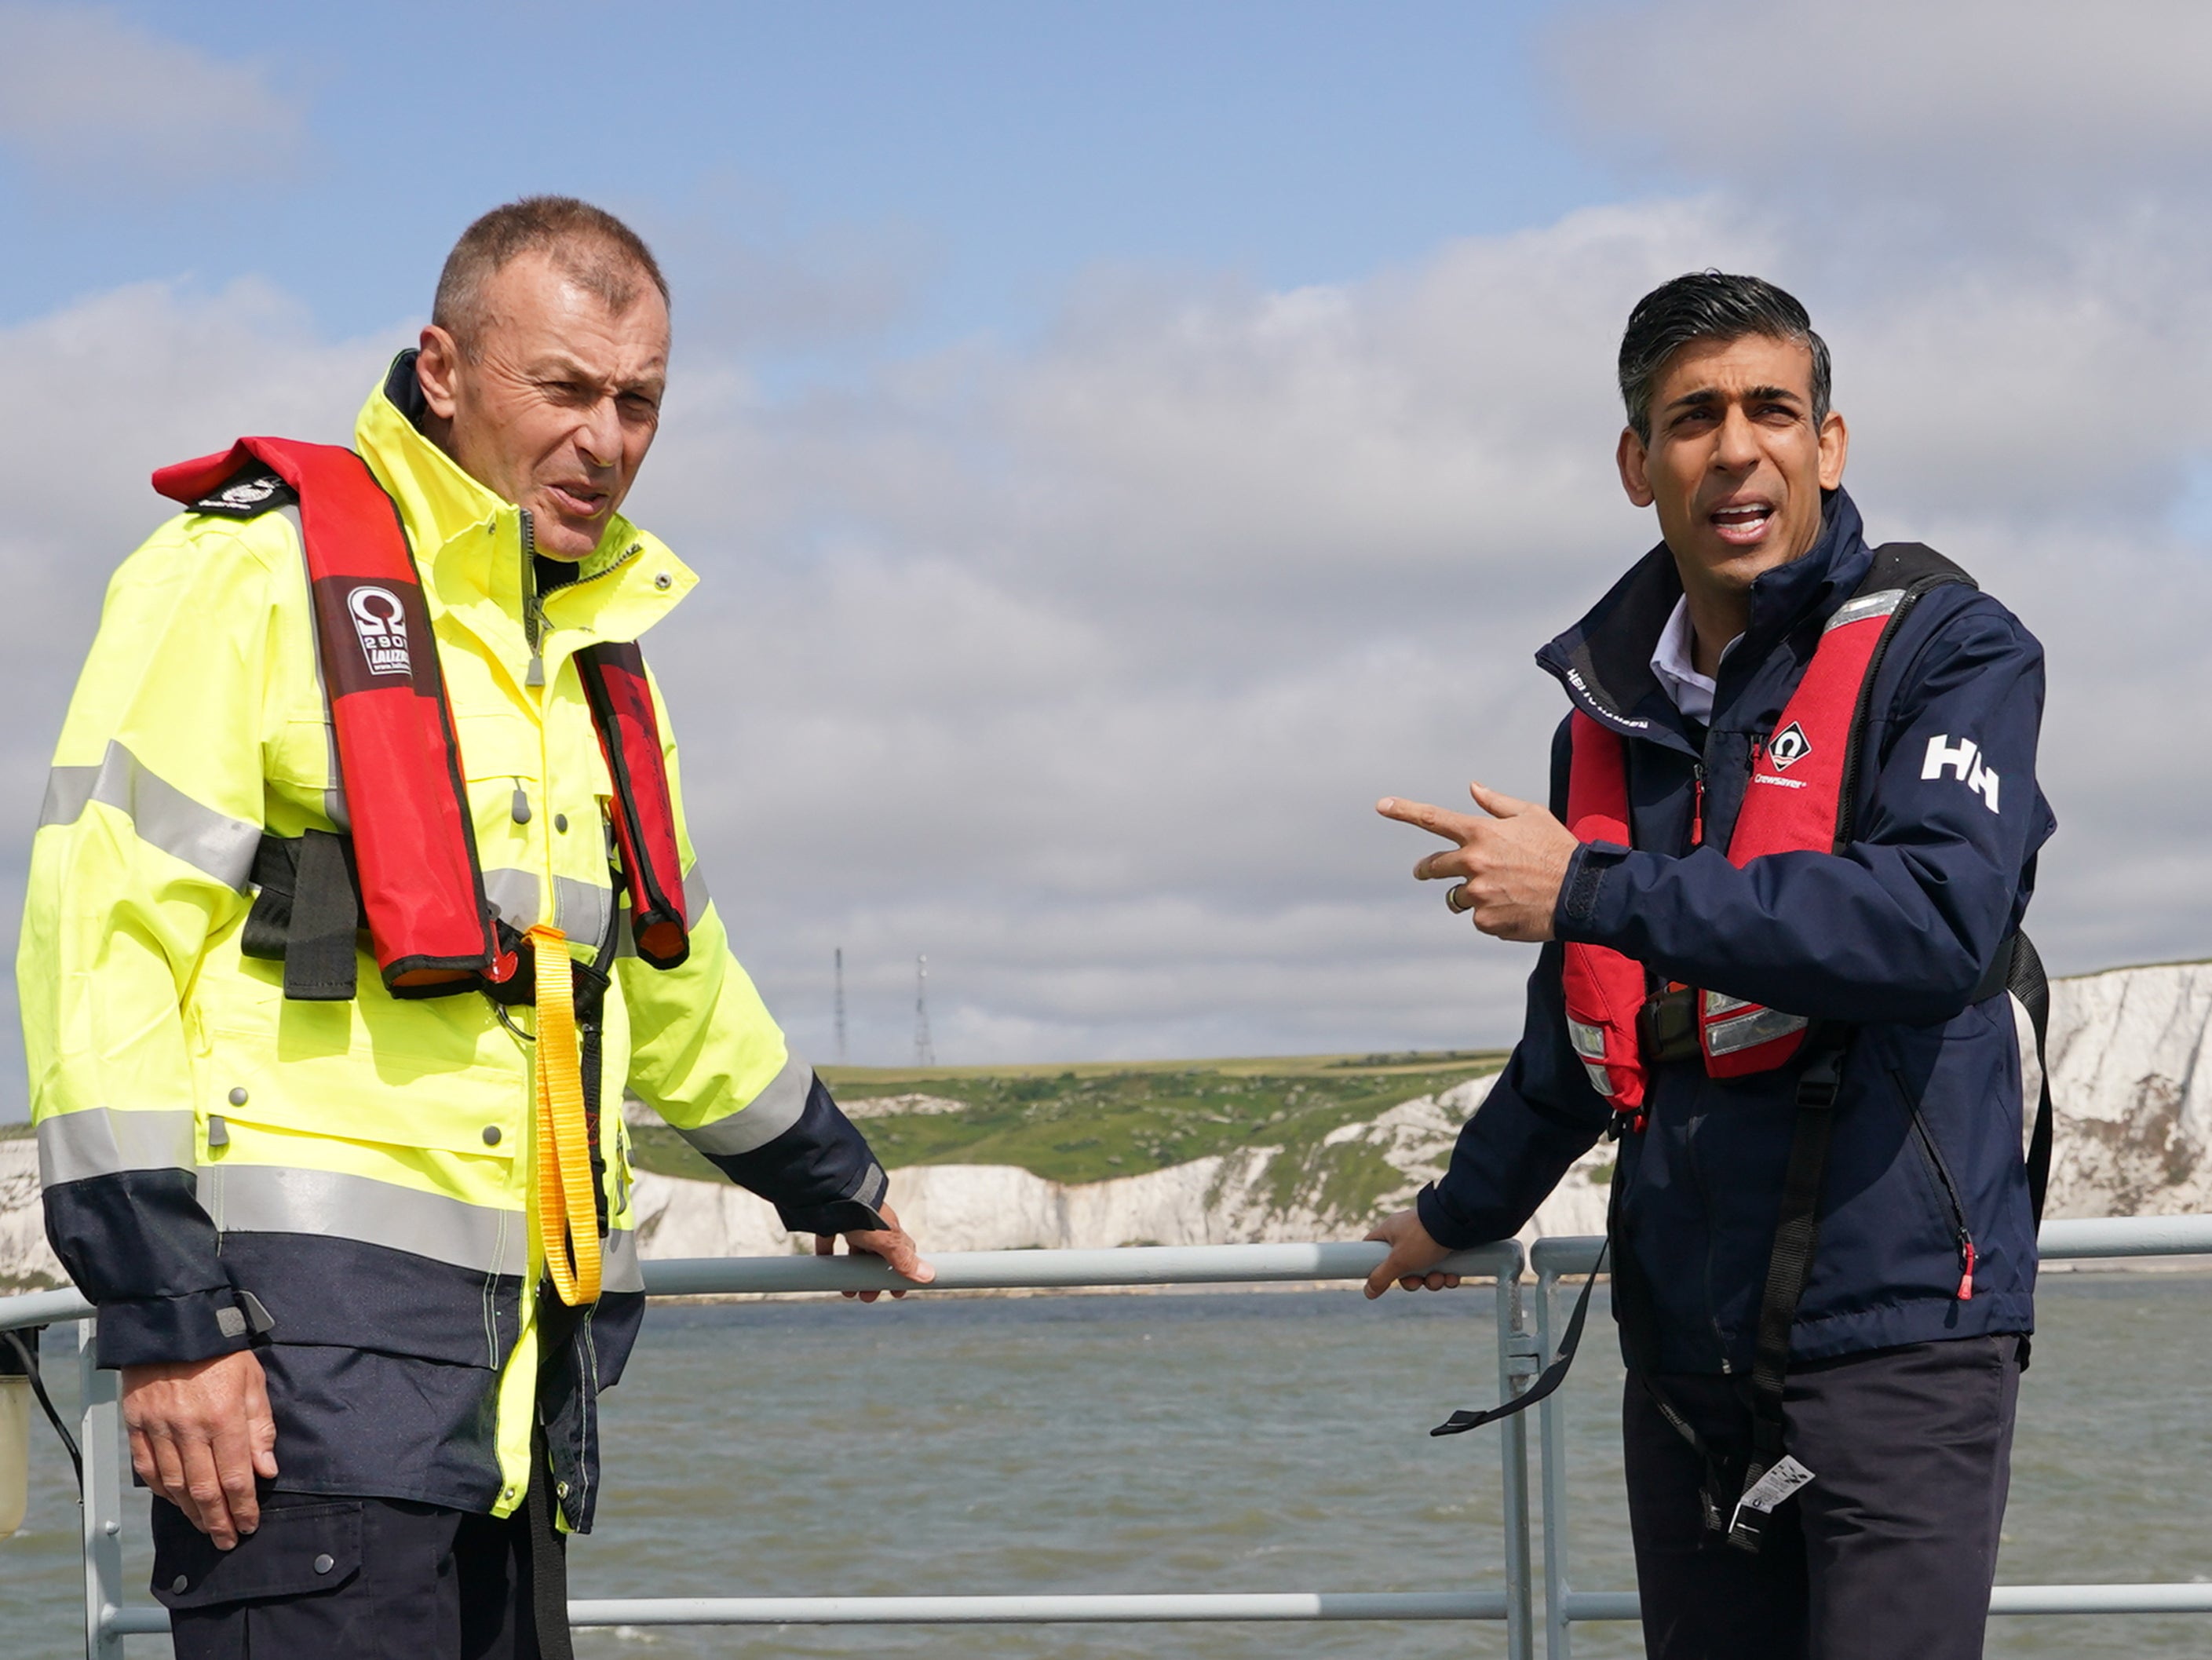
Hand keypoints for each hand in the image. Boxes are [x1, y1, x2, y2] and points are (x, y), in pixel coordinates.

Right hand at [120, 1350, 278, 1549]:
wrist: (173, 1325)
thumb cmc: (220, 1352)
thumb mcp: (254, 1382)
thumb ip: (260, 1428)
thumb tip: (266, 1470)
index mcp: (223, 1417)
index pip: (235, 1477)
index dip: (243, 1507)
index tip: (249, 1525)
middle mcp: (189, 1428)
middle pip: (203, 1489)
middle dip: (218, 1520)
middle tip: (227, 1540)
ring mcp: (159, 1428)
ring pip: (173, 1485)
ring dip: (190, 1512)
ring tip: (205, 1527)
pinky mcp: (136, 1425)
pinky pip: (147, 1468)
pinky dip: (160, 1490)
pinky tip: (174, 1501)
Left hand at [816, 1201, 935, 1301]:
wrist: (833, 1194)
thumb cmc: (863, 1215)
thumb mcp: (886, 1241)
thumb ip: (904, 1260)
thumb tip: (929, 1276)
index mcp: (889, 1231)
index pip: (902, 1252)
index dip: (902, 1272)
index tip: (896, 1291)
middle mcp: (873, 1227)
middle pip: (877, 1257)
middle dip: (873, 1279)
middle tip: (866, 1296)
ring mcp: (852, 1224)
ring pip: (856, 1251)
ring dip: (854, 1272)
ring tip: (847, 1290)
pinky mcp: (832, 1223)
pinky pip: (831, 1239)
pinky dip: (829, 1254)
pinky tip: (827, 1266)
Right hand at [1363, 1208, 1460, 1298]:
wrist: (1458, 1222)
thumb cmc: (1423, 1238)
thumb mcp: (1398, 1261)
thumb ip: (1381, 1278)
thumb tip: (1367, 1292)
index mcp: (1390, 1231)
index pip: (1371, 1247)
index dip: (1373, 1264)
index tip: (1381, 1278)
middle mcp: (1407, 1234)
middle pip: (1401, 1266)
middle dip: (1412, 1280)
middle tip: (1418, 1282)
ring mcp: (1427, 1239)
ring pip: (1423, 1269)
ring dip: (1432, 1280)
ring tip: (1440, 1278)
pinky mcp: (1445, 1244)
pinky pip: (1441, 1266)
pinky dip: (1446, 1274)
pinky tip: (1452, 1277)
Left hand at [1377, 781, 1577, 941]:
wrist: (1581, 892)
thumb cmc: (1558, 849)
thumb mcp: (1532, 815)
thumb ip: (1497, 803)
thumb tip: (1473, 788)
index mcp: (1480, 834)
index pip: (1433, 819)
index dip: (1404, 811)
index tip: (1382, 805)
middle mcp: (1472, 863)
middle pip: (1433, 868)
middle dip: (1426, 870)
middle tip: (1424, 872)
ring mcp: (1477, 894)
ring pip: (1455, 897)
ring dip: (1467, 895)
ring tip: (1499, 892)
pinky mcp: (1485, 921)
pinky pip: (1478, 918)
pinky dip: (1491, 914)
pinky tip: (1515, 908)